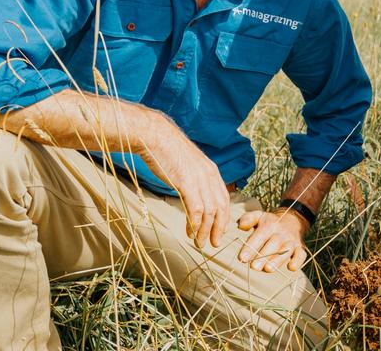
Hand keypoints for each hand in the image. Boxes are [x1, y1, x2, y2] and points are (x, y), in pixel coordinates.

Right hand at [139, 128, 230, 249]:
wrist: (156, 137)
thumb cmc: (167, 151)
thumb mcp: (188, 164)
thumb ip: (195, 178)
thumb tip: (193, 193)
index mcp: (212, 171)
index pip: (224, 198)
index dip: (224, 217)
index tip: (220, 230)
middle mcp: (210, 176)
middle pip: (221, 208)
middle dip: (219, 228)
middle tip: (214, 243)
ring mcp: (199, 180)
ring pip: (210, 212)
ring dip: (206, 231)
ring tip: (200, 243)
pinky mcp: (187, 183)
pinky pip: (195, 209)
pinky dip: (195, 224)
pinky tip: (190, 232)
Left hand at [237, 209, 309, 271]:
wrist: (292, 221)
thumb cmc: (270, 223)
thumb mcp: (259, 216)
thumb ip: (248, 219)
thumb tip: (240, 226)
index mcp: (270, 225)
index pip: (260, 235)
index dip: (251, 246)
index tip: (242, 258)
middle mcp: (282, 233)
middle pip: (274, 244)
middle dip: (264, 256)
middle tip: (254, 267)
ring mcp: (292, 241)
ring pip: (286, 250)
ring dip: (278, 260)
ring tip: (268, 269)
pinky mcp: (300, 248)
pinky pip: (301, 254)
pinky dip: (298, 261)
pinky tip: (291, 267)